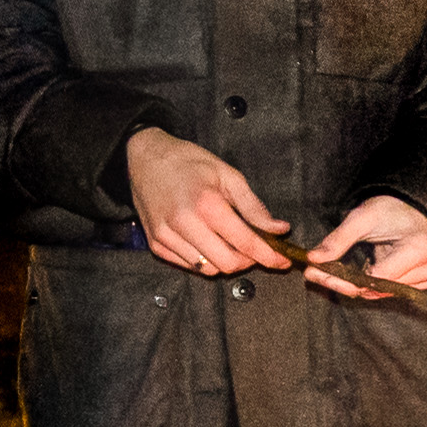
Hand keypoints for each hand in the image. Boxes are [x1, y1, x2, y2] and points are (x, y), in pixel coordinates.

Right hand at [128, 129, 287, 274]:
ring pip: (208, 269)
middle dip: (248, 262)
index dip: (269, 256)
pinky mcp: (156, 244)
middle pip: (227, 264)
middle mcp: (184, 224)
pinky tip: (210, 243)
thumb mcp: (227, 175)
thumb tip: (278, 229)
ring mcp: (166, 236)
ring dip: (226, 262)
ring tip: (232, 243)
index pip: (245, 243)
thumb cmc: (187, 162)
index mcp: (206, 204)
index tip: (282, 261)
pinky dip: (205, 260)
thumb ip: (254, 207)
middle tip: (256, 249)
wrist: (144, 157)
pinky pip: (188, 265)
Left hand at [307, 194, 426, 294]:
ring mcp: (426, 278)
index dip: (346, 278)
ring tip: (326, 274)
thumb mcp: (362, 217)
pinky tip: (349, 277)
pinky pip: (387, 293)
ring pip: (380, 295)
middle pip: (378, 289)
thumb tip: (314, 258)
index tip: (316, 271)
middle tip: (312, 274)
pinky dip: (366, 286)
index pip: (378, 278)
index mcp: (419, 248)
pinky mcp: (420, 283)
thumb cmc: (390, 210)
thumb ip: (339, 239)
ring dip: (352, 286)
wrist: (409, 211)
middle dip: (343, 283)